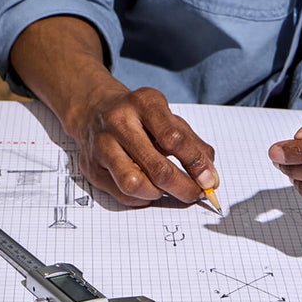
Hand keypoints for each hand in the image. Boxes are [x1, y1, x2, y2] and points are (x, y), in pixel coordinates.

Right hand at [7, 16, 218, 207]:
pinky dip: (141, 198)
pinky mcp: (91, 168)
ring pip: (135, 184)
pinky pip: (121, 195)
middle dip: (183, 187)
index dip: (196, 163)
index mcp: (143, 103)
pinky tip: (147, 188)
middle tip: (194, 194)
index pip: (174, 138)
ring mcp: (101, 145)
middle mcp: (118, 122)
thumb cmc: (138, 117)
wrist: (92, 110)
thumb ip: (193, 144)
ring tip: (166, 189)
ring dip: (158, 194)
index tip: (209, 180)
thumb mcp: (168, 118)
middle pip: (157, 167)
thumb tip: (210, 177)